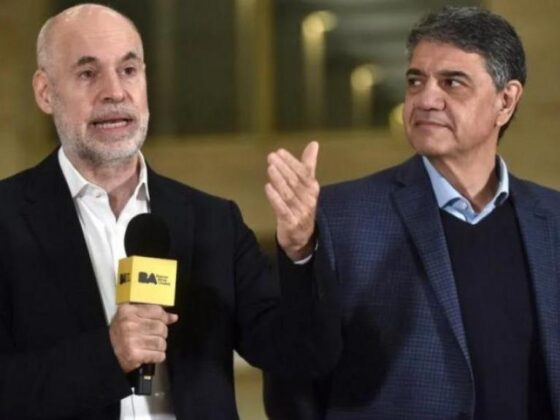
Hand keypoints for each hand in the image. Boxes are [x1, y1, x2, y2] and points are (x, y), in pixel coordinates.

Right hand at [109, 304, 177, 372]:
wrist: (106, 353)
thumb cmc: (120, 334)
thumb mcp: (132, 318)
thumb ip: (152, 314)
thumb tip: (173, 317)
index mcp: (128, 311)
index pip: (157, 311)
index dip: (164, 317)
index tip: (163, 321)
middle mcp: (129, 324)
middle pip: (161, 327)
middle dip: (160, 334)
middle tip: (151, 336)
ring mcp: (131, 340)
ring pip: (161, 342)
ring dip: (159, 346)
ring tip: (149, 346)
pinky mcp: (134, 355)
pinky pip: (158, 355)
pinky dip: (157, 356)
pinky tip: (149, 354)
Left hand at [265, 141, 319, 260]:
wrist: (301, 238)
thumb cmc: (302, 207)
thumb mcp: (307, 186)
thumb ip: (308, 165)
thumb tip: (314, 144)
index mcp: (313, 189)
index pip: (304, 173)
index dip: (292, 162)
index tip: (280, 151)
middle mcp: (309, 200)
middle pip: (295, 182)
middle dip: (283, 168)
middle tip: (271, 157)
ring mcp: (301, 212)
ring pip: (289, 194)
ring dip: (279, 180)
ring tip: (270, 168)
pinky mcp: (291, 223)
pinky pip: (283, 209)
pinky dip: (275, 198)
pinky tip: (268, 187)